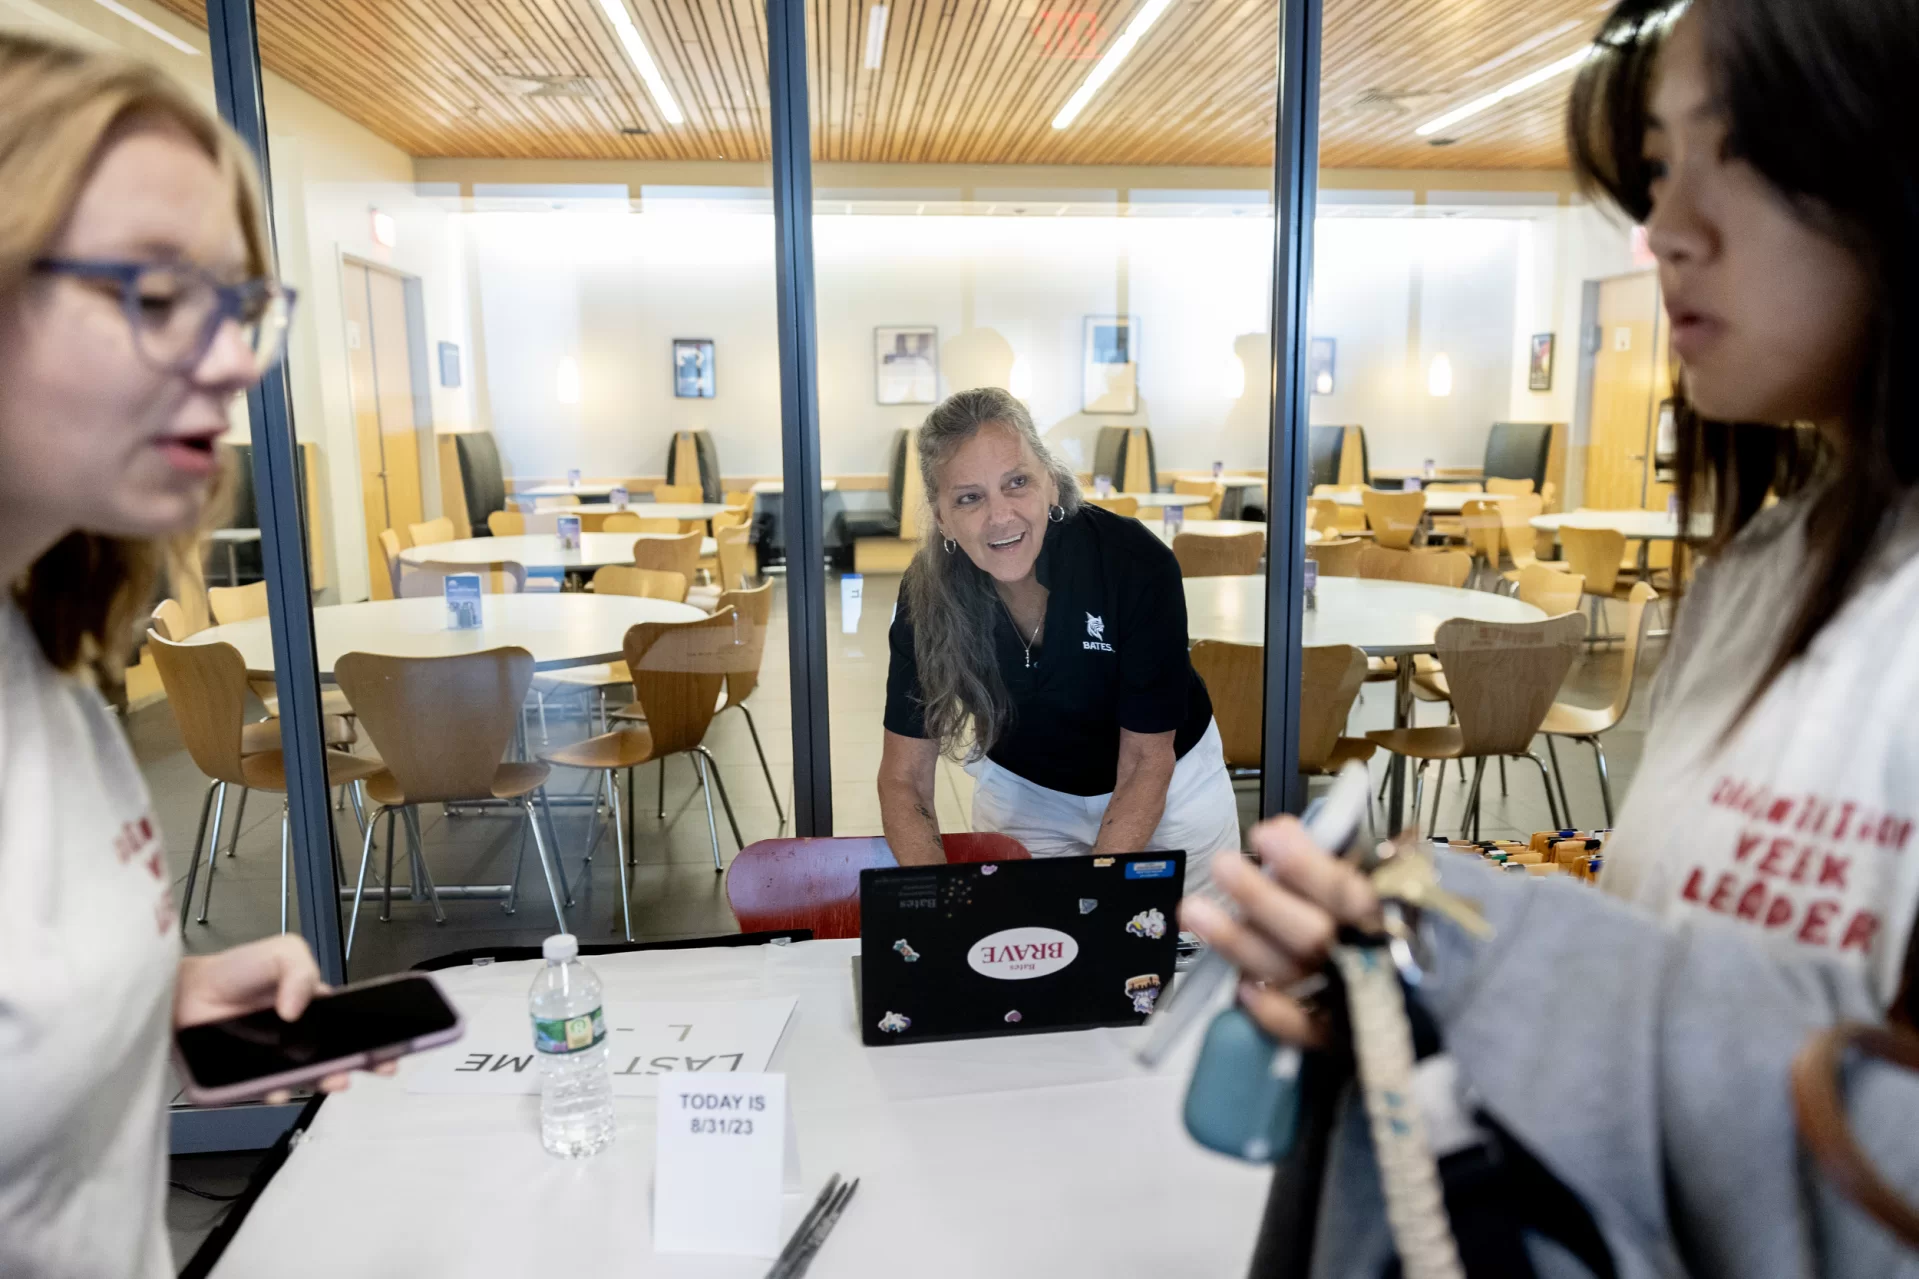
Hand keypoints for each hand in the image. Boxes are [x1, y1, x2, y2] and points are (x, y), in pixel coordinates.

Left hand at [175, 936, 395, 1102]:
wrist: (183, 992)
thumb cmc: (236, 971)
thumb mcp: (283, 953)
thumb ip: (302, 972)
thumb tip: (299, 1009)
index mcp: (315, 1011)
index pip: (350, 1027)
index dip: (372, 1038)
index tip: (392, 1047)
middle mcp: (298, 1041)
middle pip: (334, 1058)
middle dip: (359, 1064)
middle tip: (378, 1067)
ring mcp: (273, 1063)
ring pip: (303, 1078)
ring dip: (322, 1081)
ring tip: (335, 1080)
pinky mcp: (245, 1080)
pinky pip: (262, 1091)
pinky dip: (274, 1092)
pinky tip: (279, 1089)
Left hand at [1177, 815, 1381, 1047]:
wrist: (1398, 989)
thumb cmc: (1365, 919)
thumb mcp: (1357, 880)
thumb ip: (1320, 859)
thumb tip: (1280, 831)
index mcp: (1382, 916)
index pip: (1347, 893)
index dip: (1306, 866)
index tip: (1267, 835)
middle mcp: (1364, 959)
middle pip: (1312, 935)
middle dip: (1263, 900)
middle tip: (1221, 865)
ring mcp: (1344, 1001)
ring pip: (1289, 974)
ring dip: (1239, 943)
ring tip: (1193, 909)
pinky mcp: (1327, 1036)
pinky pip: (1300, 1030)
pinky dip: (1274, 1013)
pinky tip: (1240, 987)